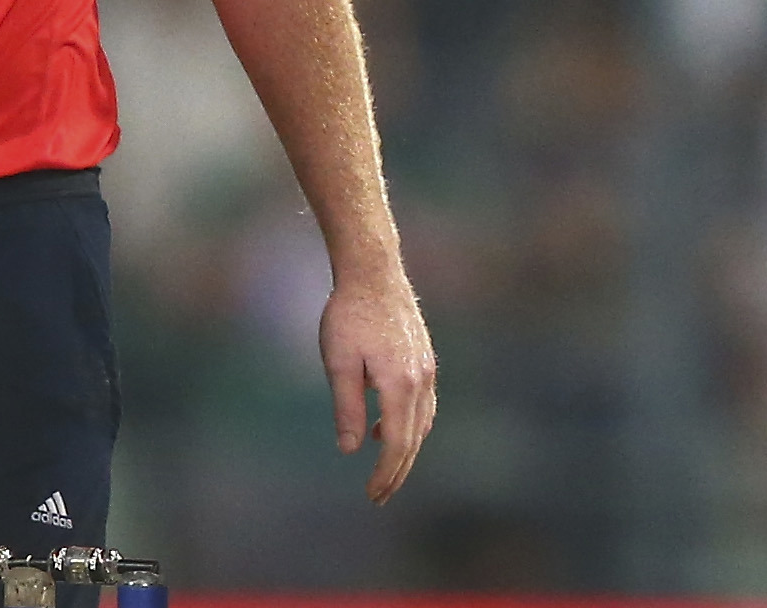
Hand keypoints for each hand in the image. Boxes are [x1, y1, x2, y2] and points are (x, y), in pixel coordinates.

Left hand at [318, 268, 436, 503]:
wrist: (373, 272)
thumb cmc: (349, 314)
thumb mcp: (339, 362)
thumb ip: (347, 408)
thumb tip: (351, 450)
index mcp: (399, 383)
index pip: (396, 443)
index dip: (386, 473)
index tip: (372, 495)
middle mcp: (421, 380)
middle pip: (414, 439)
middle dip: (398, 471)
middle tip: (379, 496)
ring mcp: (427, 368)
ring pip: (423, 423)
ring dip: (406, 451)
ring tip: (385, 469)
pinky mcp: (425, 359)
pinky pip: (424, 404)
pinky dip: (411, 426)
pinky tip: (385, 427)